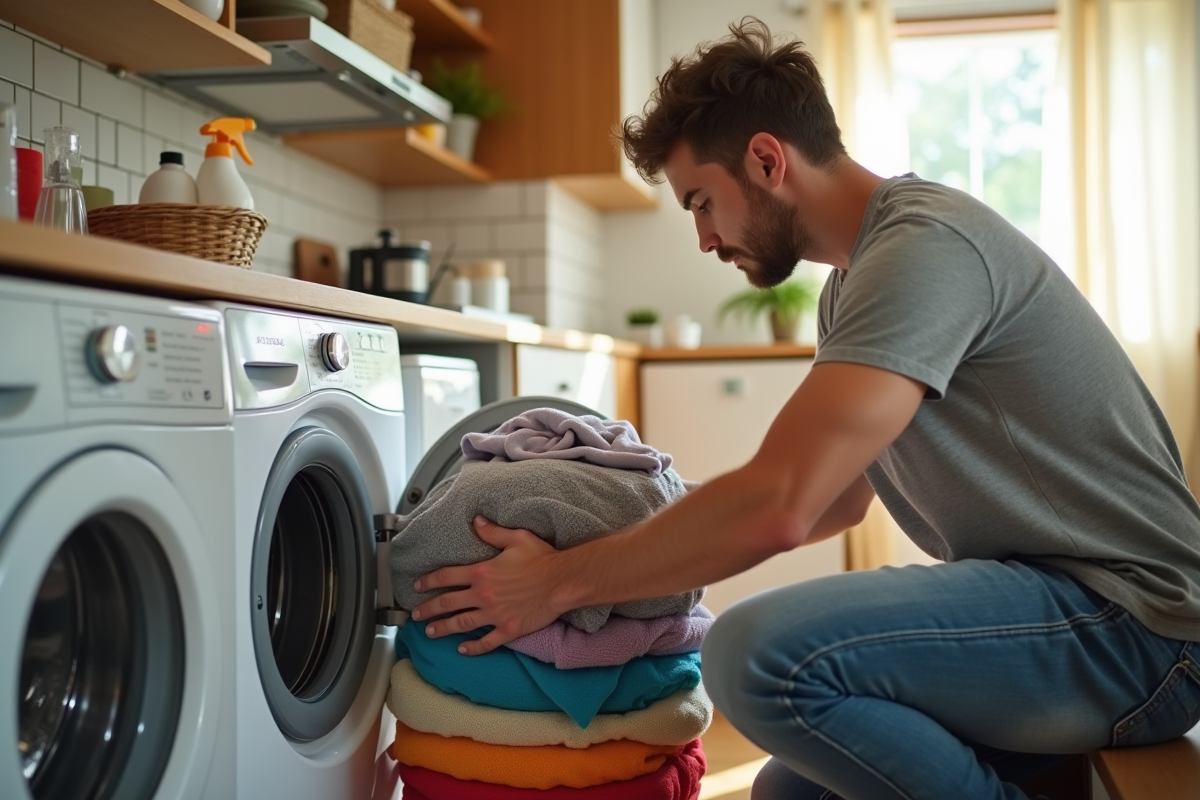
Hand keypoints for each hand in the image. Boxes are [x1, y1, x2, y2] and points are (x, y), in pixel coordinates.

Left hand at [411, 516, 563, 655]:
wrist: (562, 582)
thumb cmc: (542, 558)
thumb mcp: (516, 538)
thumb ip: (493, 532)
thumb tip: (476, 521)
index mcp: (482, 572)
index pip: (447, 577)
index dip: (429, 581)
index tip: (417, 586)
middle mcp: (483, 595)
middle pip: (448, 603)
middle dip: (428, 609)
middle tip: (415, 615)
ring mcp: (495, 614)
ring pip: (462, 623)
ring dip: (443, 628)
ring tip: (430, 632)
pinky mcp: (508, 629)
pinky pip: (487, 642)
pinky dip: (474, 647)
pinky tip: (463, 650)